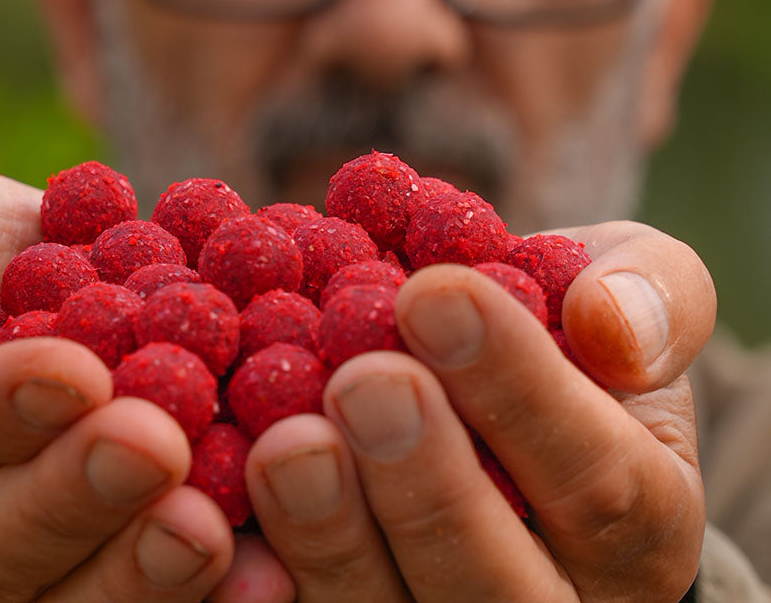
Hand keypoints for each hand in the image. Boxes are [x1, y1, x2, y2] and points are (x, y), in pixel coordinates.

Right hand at [0, 174, 235, 602]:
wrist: (84, 320)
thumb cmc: (17, 269)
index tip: (78, 373)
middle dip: (80, 490)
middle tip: (154, 446)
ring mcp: (37, 567)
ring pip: (75, 594)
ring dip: (143, 568)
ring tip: (208, 530)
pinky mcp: (112, 582)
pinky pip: (154, 600)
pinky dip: (214, 593)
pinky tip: (268, 572)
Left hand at [238, 221, 714, 601]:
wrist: (476, 386)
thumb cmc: (549, 330)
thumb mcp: (613, 291)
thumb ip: (649, 294)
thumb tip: (610, 321)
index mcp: (636, 521)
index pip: (601, 481)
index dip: (518, 390)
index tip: (434, 292)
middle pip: (499, 590)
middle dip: (428, 483)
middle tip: (363, 382)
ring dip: (334, 542)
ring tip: (284, 445)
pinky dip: (261, 589)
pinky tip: (215, 534)